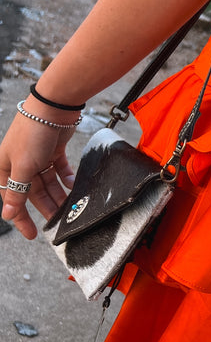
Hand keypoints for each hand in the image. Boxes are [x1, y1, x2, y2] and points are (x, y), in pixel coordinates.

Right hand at [0, 111, 75, 239]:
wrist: (54, 107)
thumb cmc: (32, 133)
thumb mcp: (23, 166)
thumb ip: (17, 192)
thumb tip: (7, 214)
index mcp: (6, 167)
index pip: (12, 198)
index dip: (21, 218)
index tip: (31, 234)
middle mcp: (21, 163)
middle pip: (33, 193)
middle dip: (46, 207)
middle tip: (58, 223)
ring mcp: (38, 157)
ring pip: (49, 183)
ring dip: (58, 196)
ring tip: (69, 208)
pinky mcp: (53, 151)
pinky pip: (60, 170)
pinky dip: (66, 179)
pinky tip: (73, 187)